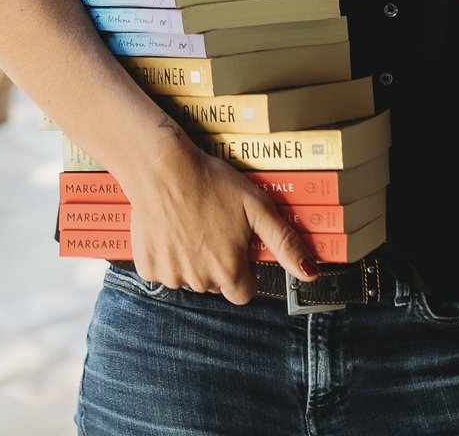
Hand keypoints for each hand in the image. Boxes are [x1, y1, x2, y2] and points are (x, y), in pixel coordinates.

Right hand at [125, 142, 319, 305]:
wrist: (162, 167)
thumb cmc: (212, 183)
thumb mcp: (257, 207)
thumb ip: (285, 243)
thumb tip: (311, 274)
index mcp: (229, 271)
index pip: (243, 292)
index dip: (244, 271)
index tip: (236, 246)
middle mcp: (199, 281)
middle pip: (216, 285)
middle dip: (217, 263)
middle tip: (213, 226)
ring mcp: (171, 276)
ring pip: (188, 279)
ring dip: (192, 260)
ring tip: (191, 222)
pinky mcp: (147, 266)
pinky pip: (162, 271)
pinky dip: (166, 255)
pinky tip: (170, 228)